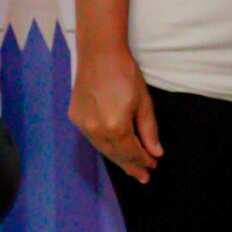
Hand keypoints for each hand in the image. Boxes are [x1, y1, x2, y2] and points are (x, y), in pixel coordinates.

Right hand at [70, 46, 161, 183]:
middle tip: (143, 177)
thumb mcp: (143, 101)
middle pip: (115, 155)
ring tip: (130, 167)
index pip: (131, 152)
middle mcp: (96, 131)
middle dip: (130, 166)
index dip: (143, 161)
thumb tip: (155, 152)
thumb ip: (149, 130)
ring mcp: (83, 126)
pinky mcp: (75, 118)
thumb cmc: (126, 74)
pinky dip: (105, 146)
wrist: (99, 54)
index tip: (153, 166)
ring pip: (103, 149)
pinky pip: (93, 139)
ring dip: (117, 159)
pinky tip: (114, 149)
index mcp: (115, 127)